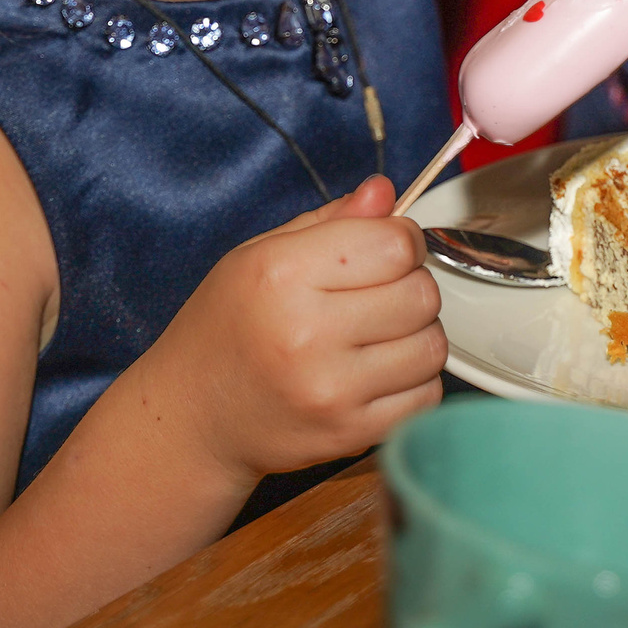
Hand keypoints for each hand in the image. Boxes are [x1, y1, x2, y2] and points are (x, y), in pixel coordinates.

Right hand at [148, 176, 444, 486]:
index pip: (395, 244)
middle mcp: (307, 333)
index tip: (385, 249)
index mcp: (284, 275)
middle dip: (411, 286)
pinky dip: (414, 381)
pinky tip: (379, 373)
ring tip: (379, 335)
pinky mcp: (350, 433)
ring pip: (433, 347)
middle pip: (421, 294)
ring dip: (417, 335)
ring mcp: (332, 391)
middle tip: (378, 294)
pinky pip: (425, 396)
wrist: (195, 418)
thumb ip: (330, 220)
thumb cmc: (226, 329)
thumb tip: (385, 193)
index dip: (401, 240)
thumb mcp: (259, 255)